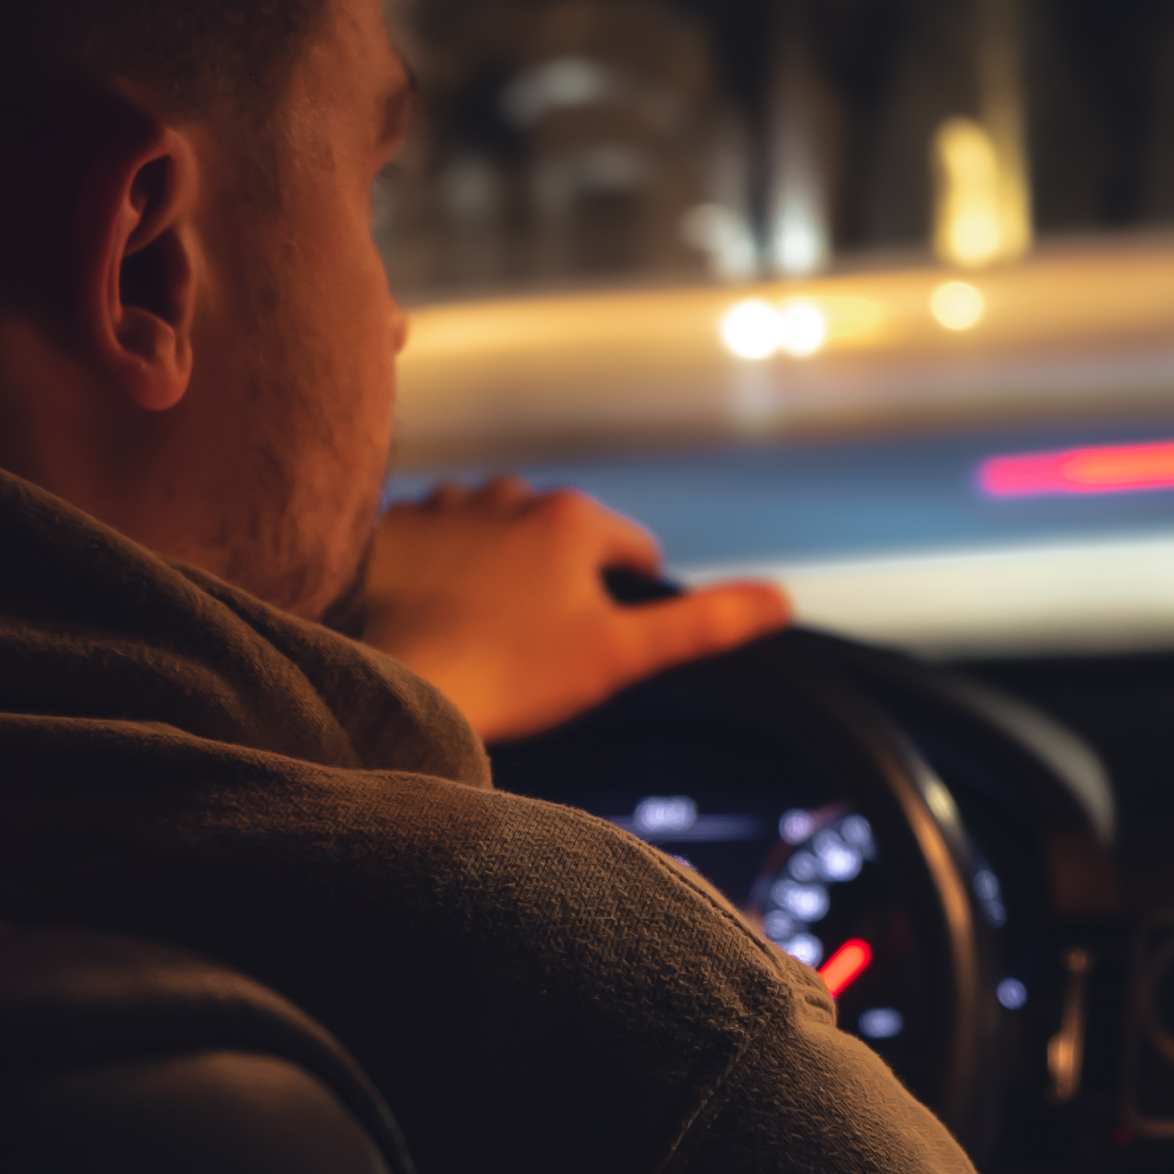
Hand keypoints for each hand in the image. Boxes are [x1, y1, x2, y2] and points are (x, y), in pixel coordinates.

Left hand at [352, 475, 790, 741]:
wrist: (392, 681)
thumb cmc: (508, 675)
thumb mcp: (620, 656)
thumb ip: (702, 623)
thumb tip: (781, 601)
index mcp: (574, 517)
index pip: (633, 552)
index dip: (628, 602)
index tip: (596, 645)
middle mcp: (511, 493)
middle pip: (562, 539)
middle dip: (560, 584)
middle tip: (536, 648)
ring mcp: (446, 505)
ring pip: (499, 535)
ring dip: (500, 571)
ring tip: (483, 633)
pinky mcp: (392, 527)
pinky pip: (435, 541)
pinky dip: (442, 571)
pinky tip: (435, 615)